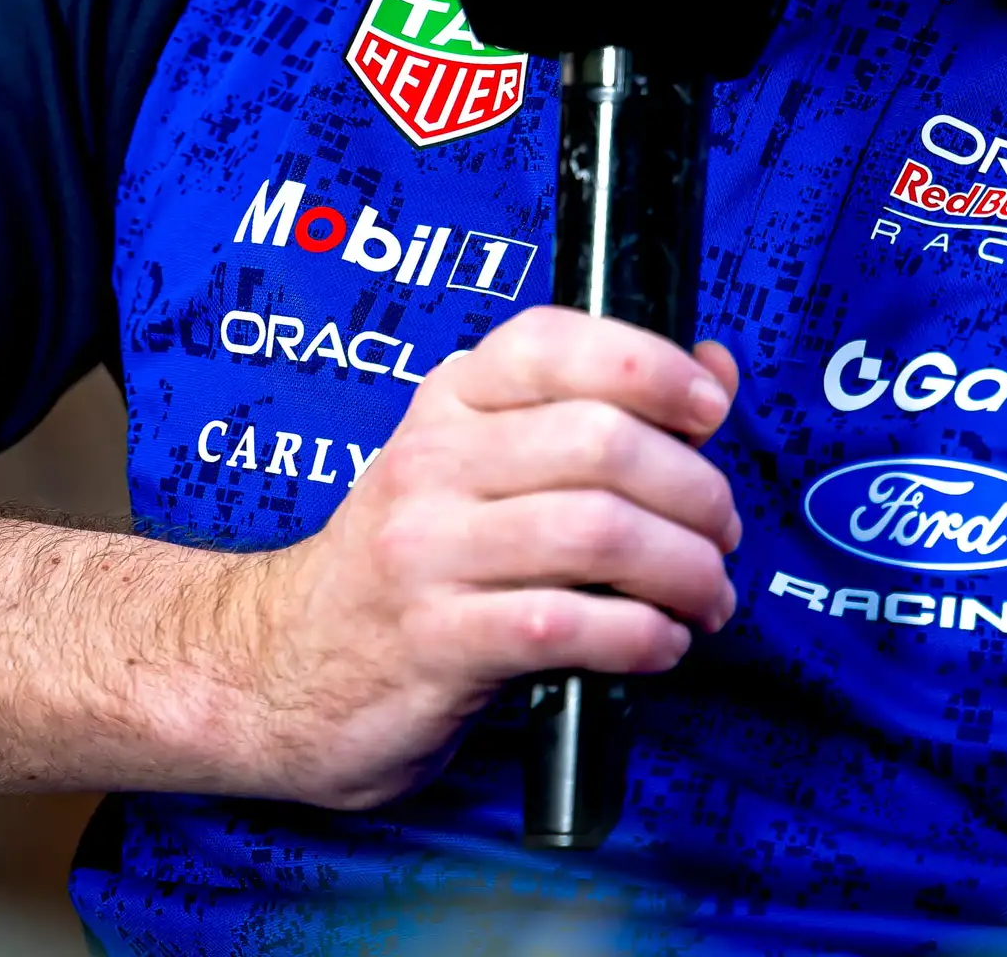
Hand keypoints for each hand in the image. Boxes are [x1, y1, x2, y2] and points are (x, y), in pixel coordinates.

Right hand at [222, 306, 742, 807]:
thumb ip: (595, 415)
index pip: (552, 343)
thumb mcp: (482, 468)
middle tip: (721, 534)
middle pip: (599, 442)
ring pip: (595, 530)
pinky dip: (639, 635)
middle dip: (695, 491)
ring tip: (706, 596)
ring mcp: (427, 551)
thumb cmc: (411, 562)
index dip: (651, 365)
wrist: (285, 664)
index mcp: (448, 403)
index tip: (710, 409)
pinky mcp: (435, 642)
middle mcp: (432, 462)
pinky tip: (660, 644)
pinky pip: (564, 624)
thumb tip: (715, 371)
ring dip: (685, 569)